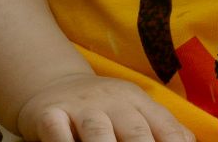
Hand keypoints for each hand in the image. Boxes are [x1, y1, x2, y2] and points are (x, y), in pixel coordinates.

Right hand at [10, 73, 194, 141]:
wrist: (54, 83)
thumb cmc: (105, 109)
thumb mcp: (136, 111)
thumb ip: (163, 129)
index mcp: (140, 103)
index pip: (168, 131)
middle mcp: (114, 102)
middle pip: (136, 133)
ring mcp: (81, 106)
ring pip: (97, 132)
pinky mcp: (49, 113)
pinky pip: (57, 133)